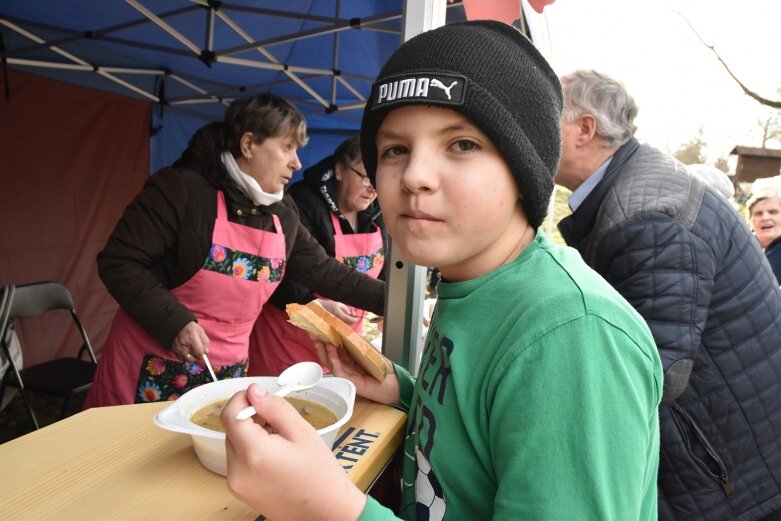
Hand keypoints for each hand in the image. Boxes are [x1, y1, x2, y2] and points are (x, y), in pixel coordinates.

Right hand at [171, 321, 208, 361]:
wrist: (176, 325)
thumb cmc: (190, 327)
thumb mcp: (200, 331)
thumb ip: (205, 342)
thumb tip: (206, 352)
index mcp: (193, 340)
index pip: (199, 354)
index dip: (202, 354)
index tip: (202, 352)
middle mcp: (185, 346)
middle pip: (193, 359)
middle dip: (196, 357)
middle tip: (197, 352)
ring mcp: (178, 349)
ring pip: (186, 360)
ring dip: (190, 358)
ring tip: (192, 352)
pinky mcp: (174, 350)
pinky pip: (180, 358)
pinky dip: (184, 357)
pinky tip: (186, 352)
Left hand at [221, 384, 366, 519]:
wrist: (325, 511)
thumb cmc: (319, 472)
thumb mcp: (302, 431)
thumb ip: (274, 407)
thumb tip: (254, 391)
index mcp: (254, 453)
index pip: (229, 415)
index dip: (241, 398)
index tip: (258, 395)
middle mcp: (238, 470)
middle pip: (231, 429)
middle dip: (250, 417)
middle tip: (277, 419)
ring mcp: (236, 484)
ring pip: (234, 444)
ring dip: (251, 434)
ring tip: (280, 440)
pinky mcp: (239, 491)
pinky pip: (238, 461)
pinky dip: (251, 451)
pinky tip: (275, 455)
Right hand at [313, 340, 399, 404]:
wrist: (394, 382)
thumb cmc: (383, 368)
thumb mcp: (368, 351)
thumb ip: (357, 343)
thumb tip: (344, 330)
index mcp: (350, 361)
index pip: (336, 352)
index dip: (327, 343)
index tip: (320, 333)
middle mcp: (347, 369)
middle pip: (330, 358)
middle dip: (322, 348)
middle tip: (315, 337)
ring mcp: (348, 377)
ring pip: (332, 365)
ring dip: (325, 353)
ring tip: (321, 342)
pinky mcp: (351, 383)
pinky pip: (340, 372)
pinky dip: (335, 362)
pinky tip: (331, 353)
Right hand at [318, 298, 357, 324]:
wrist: (321, 308)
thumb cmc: (330, 305)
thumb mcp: (340, 304)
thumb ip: (346, 309)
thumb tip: (350, 314)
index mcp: (340, 315)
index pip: (351, 320)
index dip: (356, 319)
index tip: (358, 317)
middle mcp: (339, 321)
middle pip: (349, 323)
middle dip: (352, 318)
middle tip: (352, 311)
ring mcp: (337, 323)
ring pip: (346, 323)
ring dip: (349, 319)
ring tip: (347, 311)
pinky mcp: (335, 324)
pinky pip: (343, 323)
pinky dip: (345, 320)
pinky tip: (344, 314)